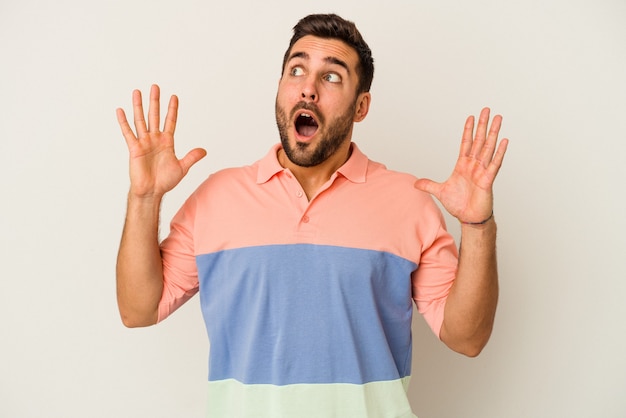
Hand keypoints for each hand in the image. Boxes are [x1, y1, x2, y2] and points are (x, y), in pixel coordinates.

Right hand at [116, 84, 206, 197]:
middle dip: (155, 101)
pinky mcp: (134, 148)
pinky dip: (124, 122)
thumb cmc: (165, 181)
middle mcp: (155, 139)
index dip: (172, 109)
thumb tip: (204, 150)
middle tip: (155, 87)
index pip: (170, 121)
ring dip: (139, 106)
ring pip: (141, 120)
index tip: (174, 97)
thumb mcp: (182, 167)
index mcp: (167, 142)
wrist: (152, 191)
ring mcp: (144, 142)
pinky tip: (121, 110)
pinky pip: (128, 133)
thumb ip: (192, 157)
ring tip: (137, 92)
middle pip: (155, 116)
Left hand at [414, 108, 507, 223]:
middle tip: (486, 110)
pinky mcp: (488, 180)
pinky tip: (504, 140)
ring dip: (493, 133)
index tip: (471, 117)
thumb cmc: (458, 205)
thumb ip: (428, 185)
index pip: (465, 143)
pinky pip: (494, 164)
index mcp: (463, 165)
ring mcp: (482, 171)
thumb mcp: (440, 192)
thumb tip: (415, 184)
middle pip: (478, 140)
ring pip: (488, 148)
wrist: (468, 218)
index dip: (468, 130)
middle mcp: (474, 165)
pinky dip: (499, 152)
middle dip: (482, 125)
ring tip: (498, 119)